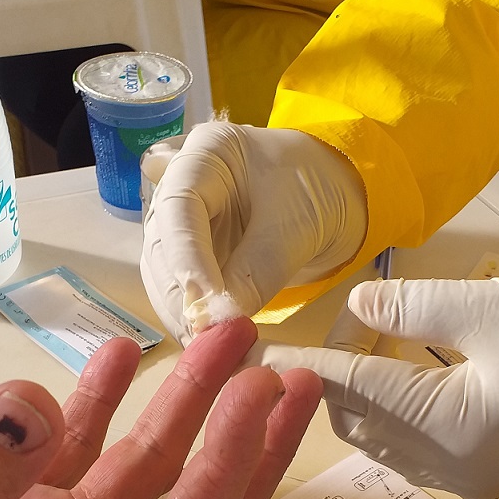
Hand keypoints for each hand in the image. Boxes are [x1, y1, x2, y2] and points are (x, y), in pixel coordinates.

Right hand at [140, 122, 366, 343]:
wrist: (336, 197)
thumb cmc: (319, 191)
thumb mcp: (296, 228)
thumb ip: (255, 272)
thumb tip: (217, 319)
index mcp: (207, 152)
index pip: (179, 205)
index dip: (186, 257)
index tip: (203, 302)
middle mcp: (180, 180)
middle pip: (162, 240)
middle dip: (179, 292)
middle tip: (202, 336)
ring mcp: (181, 218)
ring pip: (162, 268)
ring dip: (178, 309)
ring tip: (203, 345)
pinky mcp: (190, 250)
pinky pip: (179, 283)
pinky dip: (189, 313)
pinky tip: (203, 340)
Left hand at [255, 277, 498, 498]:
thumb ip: (421, 304)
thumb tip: (360, 300)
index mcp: (446, 427)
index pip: (349, 388)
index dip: (301, 360)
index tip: (255, 347)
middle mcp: (442, 465)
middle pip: (353, 418)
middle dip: (335, 369)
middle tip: (360, 318)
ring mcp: (458, 478)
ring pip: (376, 435)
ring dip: (361, 389)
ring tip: (380, 337)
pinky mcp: (474, 475)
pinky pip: (405, 445)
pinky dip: (388, 408)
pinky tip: (404, 371)